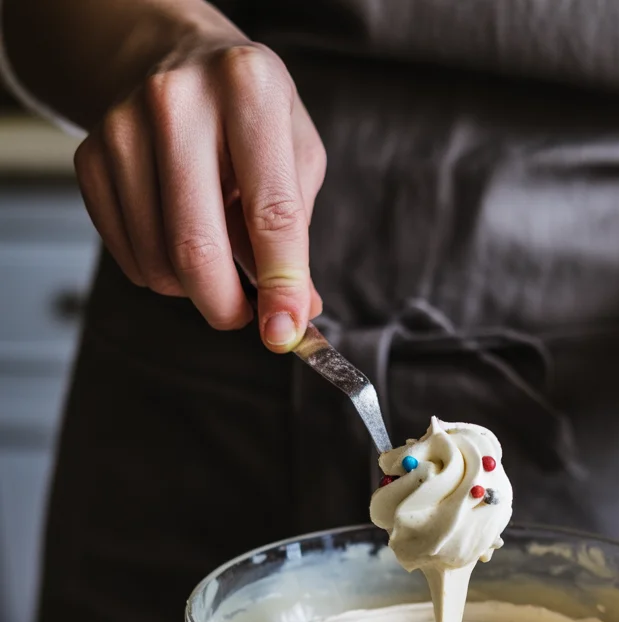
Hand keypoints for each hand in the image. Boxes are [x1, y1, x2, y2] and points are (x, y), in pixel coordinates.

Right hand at [74, 33, 324, 349]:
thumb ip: (297, 235)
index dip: (281, 285)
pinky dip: (160, 273)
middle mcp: (177, 100)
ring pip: (158, 261)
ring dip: (193, 290)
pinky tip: (177, 240)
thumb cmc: (248, 116)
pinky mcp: (90, 158)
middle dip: (226, 306)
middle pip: (197, 247)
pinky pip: (129, 256)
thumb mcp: (296, 155)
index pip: (272, 212)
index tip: (285, 332)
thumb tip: (295, 311)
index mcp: (248, 89)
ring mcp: (123, 127)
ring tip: (216, 261)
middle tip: (244, 316)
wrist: (173, 60)